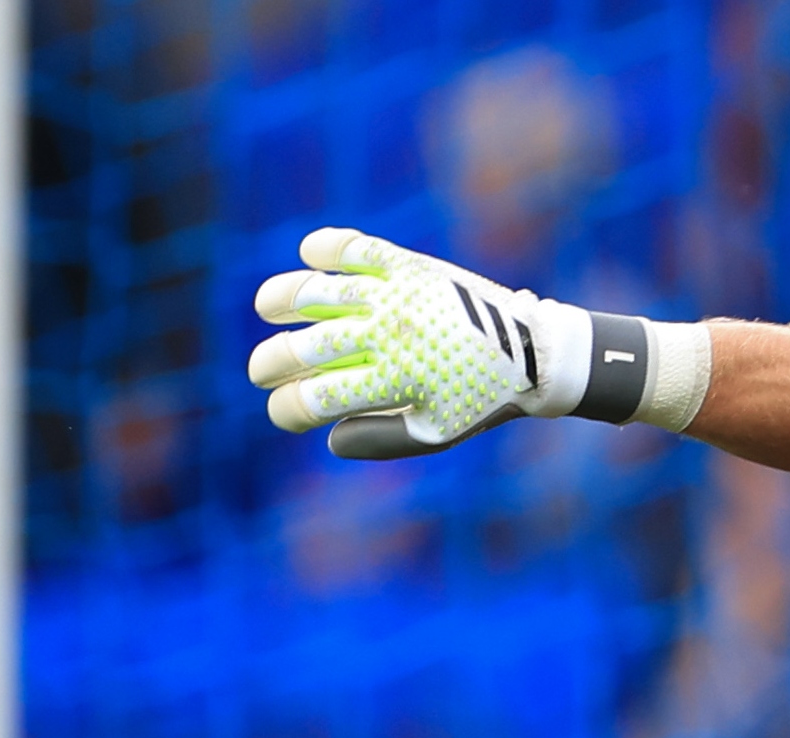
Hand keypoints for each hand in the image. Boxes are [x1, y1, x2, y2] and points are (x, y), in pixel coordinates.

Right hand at [246, 228, 595, 458]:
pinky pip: (357, 248)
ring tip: (267, 309)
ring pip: (318, 292)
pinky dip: (328, 247)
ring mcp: (397, 298)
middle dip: (273, 363)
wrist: (529, 353)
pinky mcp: (409, 267)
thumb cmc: (476, 396)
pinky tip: (310, 255)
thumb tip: (327, 437)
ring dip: (282, 300)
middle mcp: (390, 336)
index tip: (283, 412)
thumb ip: (380, 438)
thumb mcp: (435, 431)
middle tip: (261, 370)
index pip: (318, 399)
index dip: (288, 409)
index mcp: (395, 382)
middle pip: (308, 348)